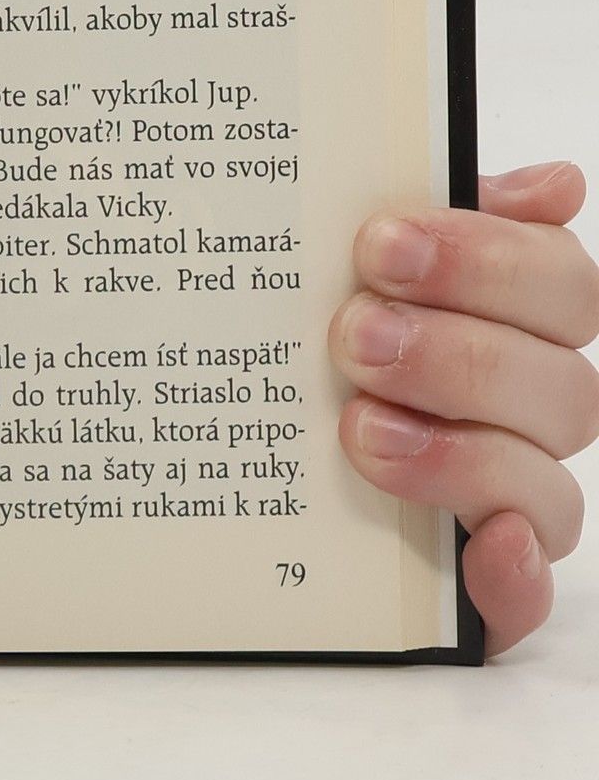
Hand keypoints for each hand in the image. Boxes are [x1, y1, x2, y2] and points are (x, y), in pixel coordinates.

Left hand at [332, 161, 598, 655]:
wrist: (220, 437)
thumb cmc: (308, 322)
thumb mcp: (345, 258)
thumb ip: (423, 204)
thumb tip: (555, 184)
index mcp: (511, 318)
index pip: (560, 283)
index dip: (485, 258)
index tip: (380, 242)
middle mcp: (525, 408)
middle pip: (560, 385)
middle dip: (454, 354)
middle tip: (352, 335)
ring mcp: (509, 494)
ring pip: (544, 482)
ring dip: (458, 454)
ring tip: (359, 427)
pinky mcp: (477, 577)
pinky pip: (527, 595)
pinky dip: (514, 576)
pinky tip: (484, 548)